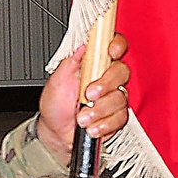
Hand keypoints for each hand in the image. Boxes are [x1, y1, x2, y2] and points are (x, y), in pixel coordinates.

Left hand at [37, 34, 129, 164]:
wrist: (56, 132)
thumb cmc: (56, 105)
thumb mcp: (56, 81)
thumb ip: (70, 62)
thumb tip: (82, 45)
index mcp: (93, 65)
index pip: (113, 46)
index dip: (117, 45)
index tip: (110, 52)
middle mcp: (106, 78)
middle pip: (122, 71)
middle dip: (105, 84)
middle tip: (89, 94)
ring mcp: (113, 97)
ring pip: (120, 98)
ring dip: (99, 110)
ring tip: (82, 116)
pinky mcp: (117, 115)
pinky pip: (120, 117)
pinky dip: (104, 124)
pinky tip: (91, 125)